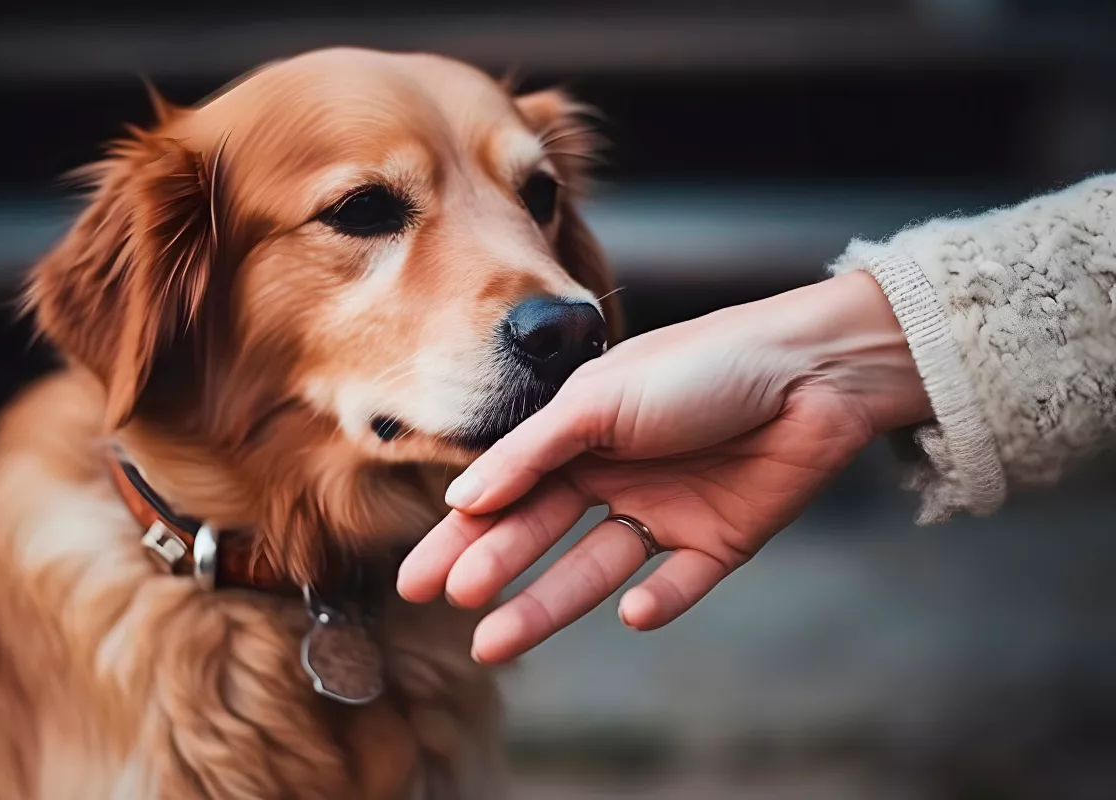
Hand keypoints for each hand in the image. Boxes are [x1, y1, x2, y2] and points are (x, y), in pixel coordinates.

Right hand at [398, 271, 931, 663]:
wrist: (813, 370)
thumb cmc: (701, 366)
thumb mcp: (600, 400)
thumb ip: (532, 452)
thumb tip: (463, 497)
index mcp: (581, 435)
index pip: (508, 492)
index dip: (463, 535)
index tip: (418, 579)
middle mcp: (616, 476)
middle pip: (541, 534)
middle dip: (493, 569)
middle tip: (449, 605)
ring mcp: (665, 511)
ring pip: (595, 569)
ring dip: (548, 604)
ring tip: (496, 643)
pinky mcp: (718, 542)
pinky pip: (678, 583)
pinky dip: (657, 602)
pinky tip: (631, 611)